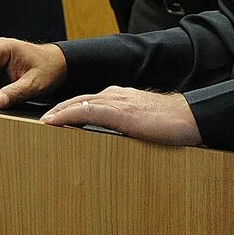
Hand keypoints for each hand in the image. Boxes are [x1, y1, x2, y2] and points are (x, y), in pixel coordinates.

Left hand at [41, 86, 201, 145]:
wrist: (188, 117)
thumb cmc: (172, 123)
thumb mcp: (145, 122)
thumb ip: (129, 125)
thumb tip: (119, 139)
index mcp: (123, 98)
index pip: (91, 101)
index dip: (72, 107)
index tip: (59, 117)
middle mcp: (116, 95)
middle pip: (80, 99)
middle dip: (61, 108)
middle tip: (45, 119)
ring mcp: (116, 102)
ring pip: (79, 103)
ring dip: (59, 111)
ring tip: (45, 121)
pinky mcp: (118, 112)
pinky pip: (86, 111)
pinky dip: (67, 115)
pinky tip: (55, 121)